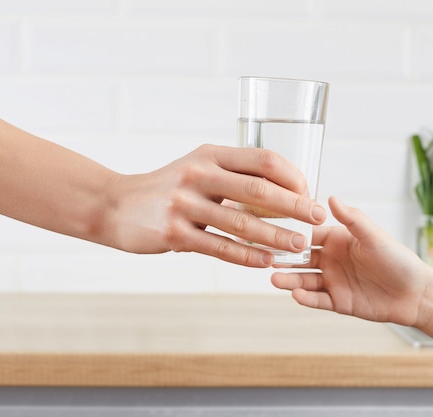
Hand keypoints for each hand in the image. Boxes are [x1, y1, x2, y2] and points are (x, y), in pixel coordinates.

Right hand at [106, 144, 325, 266]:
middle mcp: (198, 174)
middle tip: (318, 217)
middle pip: (257, 189)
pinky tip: (266, 261)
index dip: (291, 175)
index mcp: (210, 155)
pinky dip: (247, 255)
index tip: (309, 192)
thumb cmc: (167, 188)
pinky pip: (219, 247)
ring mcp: (184, 204)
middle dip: (294, 204)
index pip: (262, 159)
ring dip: (276, 235)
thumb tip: (280, 191)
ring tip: (299, 245)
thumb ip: (232, 176)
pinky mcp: (174, 234)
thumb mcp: (197, 168)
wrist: (114, 205)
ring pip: (241, 222)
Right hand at [271, 196, 431, 325]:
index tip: (273, 229)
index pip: (308, 234)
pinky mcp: (338, 301)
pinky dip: (306, 298)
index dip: (292, 233)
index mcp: (338, 239)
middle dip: (284, 258)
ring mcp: (333, 281)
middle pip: (301, 258)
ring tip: (274, 278)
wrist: (416, 293)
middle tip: (267, 256)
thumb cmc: (399, 259)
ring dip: (289, 279)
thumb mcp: (374, 236)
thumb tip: (331, 198)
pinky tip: (295, 295)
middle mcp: (332, 259)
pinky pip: (317, 299)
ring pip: (304, 280)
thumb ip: (352, 219)